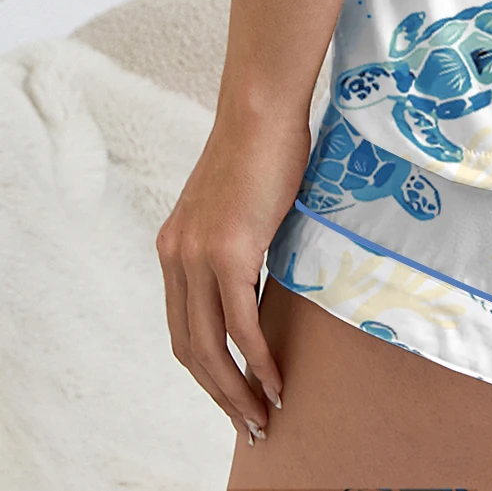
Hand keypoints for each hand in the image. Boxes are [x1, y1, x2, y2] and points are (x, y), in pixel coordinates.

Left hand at [156, 103, 312, 444]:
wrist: (262, 108)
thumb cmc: (264, 146)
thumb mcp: (240, 207)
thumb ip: (239, 244)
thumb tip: (261, 280)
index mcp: (174, 248)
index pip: (183, 328)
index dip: (207, 370)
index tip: (235, 394)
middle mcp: (176, 257)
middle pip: (190, 349)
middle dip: (220, 394)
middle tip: (252, 423)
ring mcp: (197, 256)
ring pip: (210, 347)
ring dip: (237, 390)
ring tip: (265, 415)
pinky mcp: (227, 252)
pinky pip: (240, 324)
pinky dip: (257, 360)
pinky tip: (276, 379)